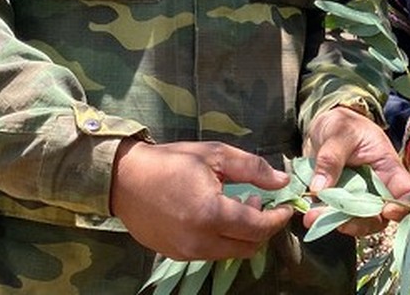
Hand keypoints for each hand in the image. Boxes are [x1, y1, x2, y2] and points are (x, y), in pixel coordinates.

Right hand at [110, 139, 291, 260]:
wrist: (124, 179)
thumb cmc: (171, 162)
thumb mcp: (215, 155)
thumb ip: (253, 169)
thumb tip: (282, 182)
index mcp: (211, 215)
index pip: (258, 228)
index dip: (277, 218)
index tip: (285, 206)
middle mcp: (200, 241)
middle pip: (248, 247)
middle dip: (262, 228)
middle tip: (258, 201)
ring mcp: (186, 252)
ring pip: (229, 252)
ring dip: (241, 234)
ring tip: (235, 205)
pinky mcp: (175, 255)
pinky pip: (210, 252)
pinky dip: (221, 238)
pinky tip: (215, 215)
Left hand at [303, 105, 409, 235]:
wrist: (324, 125)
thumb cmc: (342, 124)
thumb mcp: (339, 133)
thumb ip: (332, 158)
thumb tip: (319, 189)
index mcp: (387, 168)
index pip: (406, 192)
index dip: (403, 206)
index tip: (387, 211)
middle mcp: (377, 188)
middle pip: (379, 216)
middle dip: (359, 222)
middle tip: (337, 222)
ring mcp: (358, 197)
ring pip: (357, 221)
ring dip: (336, 223)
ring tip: (312, 217)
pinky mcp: (340, 202)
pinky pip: (336, 217)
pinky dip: (323, 219)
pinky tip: (309, 214)